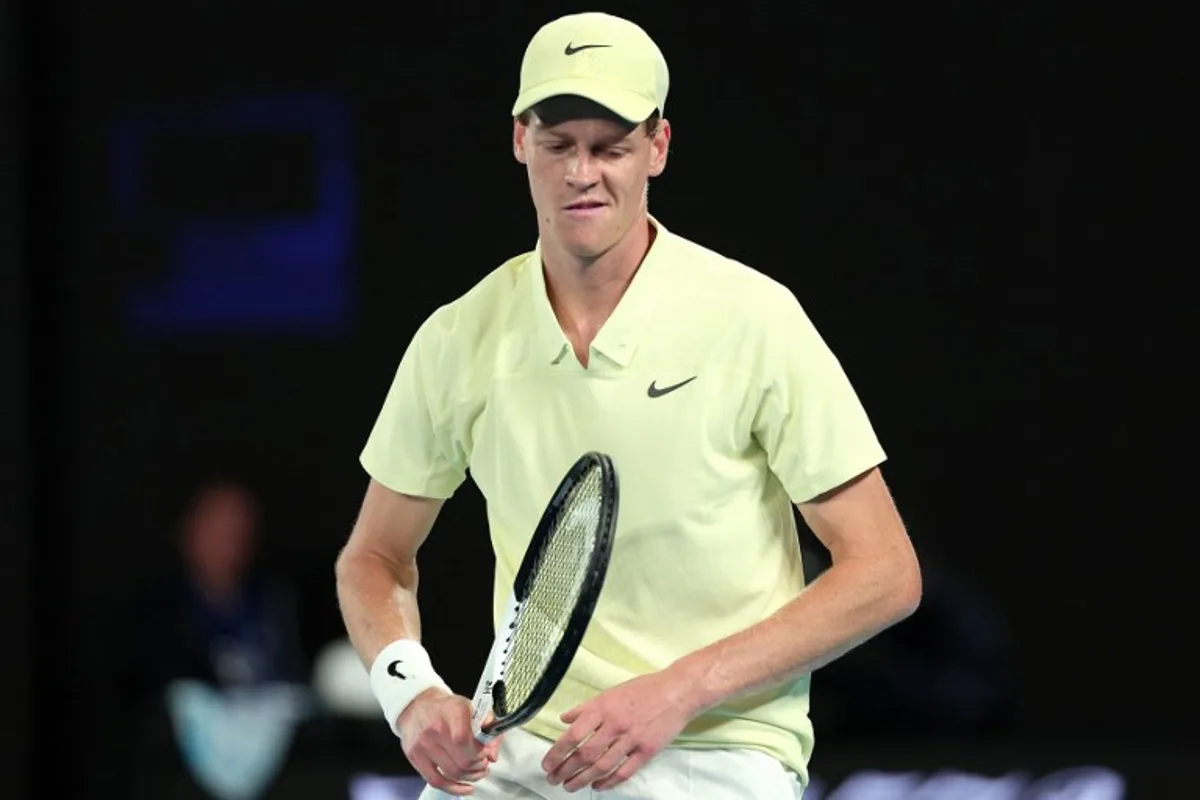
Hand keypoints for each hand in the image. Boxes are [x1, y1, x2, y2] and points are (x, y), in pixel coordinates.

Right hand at [397, 687, 501, 795]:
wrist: (416, 705)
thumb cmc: (447, 708)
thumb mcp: (471, 707)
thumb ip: (488, 728)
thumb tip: (493, 756)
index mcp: (453, 711)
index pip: (465, 740)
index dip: (480, 752)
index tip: (486, 752)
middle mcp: (436, 728)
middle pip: (462, 760)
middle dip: (479, 766)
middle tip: (484, 764)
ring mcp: (423, 744)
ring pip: (452, 773)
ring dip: (470, 776)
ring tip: (478, 772)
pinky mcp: (415, 757)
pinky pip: (436, 781)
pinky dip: (454, 788)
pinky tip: (465, 788)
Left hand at [542, 670, 696, 792]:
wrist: (677, 691)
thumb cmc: (644, 689)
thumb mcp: (610, 692)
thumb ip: (586, 708)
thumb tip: (564, 718)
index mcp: (603, 707)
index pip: (573, 734)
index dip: (557, 752)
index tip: (547, 764)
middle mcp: (615, 724)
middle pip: (585, 754)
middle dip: (566, 770)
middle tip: (553, 779)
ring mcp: (632, 738)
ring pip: (602, 766)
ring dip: (582, 779)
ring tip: (570, 786)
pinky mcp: (647, 750)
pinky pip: (624, 771)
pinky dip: (609, 782)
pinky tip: (598, 786)